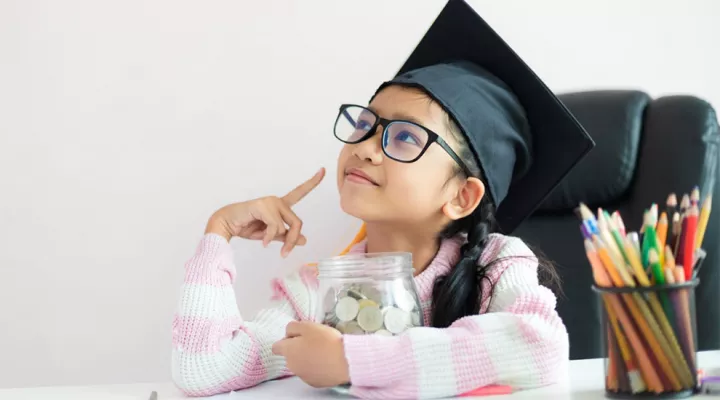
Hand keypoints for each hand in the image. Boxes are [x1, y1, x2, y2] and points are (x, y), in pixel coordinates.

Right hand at [205, 168, 324, 256]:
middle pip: (297, 223)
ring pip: (286, 227)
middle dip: (292, 240)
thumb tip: (304, 240)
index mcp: (280, 205)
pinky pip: (275, 227)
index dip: (312, 182)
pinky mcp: (263, 206)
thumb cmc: (246, 226)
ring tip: (267, 243)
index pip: (299, 192)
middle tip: (285, 253)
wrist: (227, 225)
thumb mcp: (270, 235)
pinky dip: (269, 238)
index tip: (323, 170)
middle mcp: (277, 201)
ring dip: (279, 239)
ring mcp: (270, 202)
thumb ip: (286, 236)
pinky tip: (262, 241)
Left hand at [271, 321, 349, 387]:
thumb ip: (293, 327)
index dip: (286, 340)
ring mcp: (302, 375)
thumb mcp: (308, 326)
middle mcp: (292, 365)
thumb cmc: (326, 341)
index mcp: (288, 351)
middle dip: (297, 349)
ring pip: (300, 364)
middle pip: (289, 356)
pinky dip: (315, 367)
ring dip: (306, 358)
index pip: (276, 347)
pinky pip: (310, 372)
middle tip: (313, 342)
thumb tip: (288, 333)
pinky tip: (326, 362)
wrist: (344, 361)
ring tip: (322, 352)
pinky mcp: (313, 382)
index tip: (297, 337)